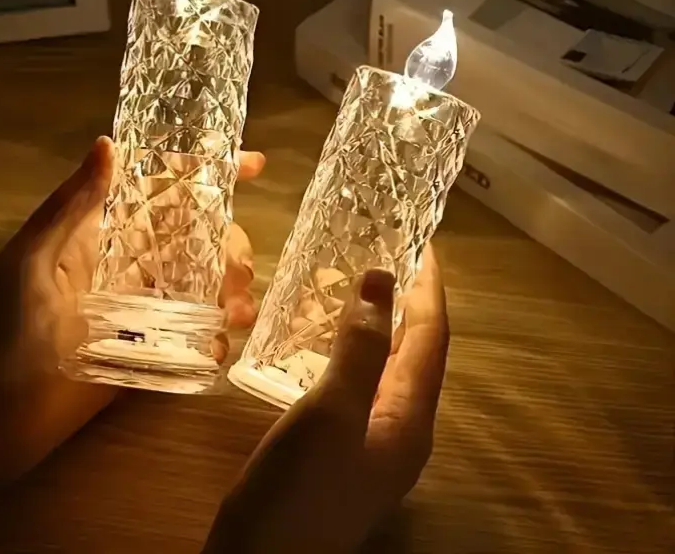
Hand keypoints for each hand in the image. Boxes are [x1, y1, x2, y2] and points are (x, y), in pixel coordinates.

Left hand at [0, 136, 264, 481]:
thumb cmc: (5, 332)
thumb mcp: (29, 261)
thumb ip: (70, 206)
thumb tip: (108, 143)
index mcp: (105, 233)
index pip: (161, 192)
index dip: (207, 173)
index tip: (254, 165)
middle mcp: (133, 263)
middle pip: (201, 236)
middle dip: (232, 244)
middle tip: (236, 274)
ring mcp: (147, 307)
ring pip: (209, 281)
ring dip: (234, 287)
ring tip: (235, 313)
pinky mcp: (155, 350)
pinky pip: (199, 332)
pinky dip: (217, 334)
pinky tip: (218, 344)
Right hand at [203, 248, 447, 553]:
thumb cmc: (300, 489)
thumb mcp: (332, 411)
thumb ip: (360, 346)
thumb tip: (383, 276)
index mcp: (410, 418)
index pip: (431, 336)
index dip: (429, 287)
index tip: (424, 243)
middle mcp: (399, 428)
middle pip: (414, 351)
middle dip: (407, 301)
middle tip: (387, 253)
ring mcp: (368, 442)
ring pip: (384, 368)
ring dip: (377, 324)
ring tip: (357, 284)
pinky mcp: (338, 449)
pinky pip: (357, 384)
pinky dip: (349, 351)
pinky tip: (325, 340)